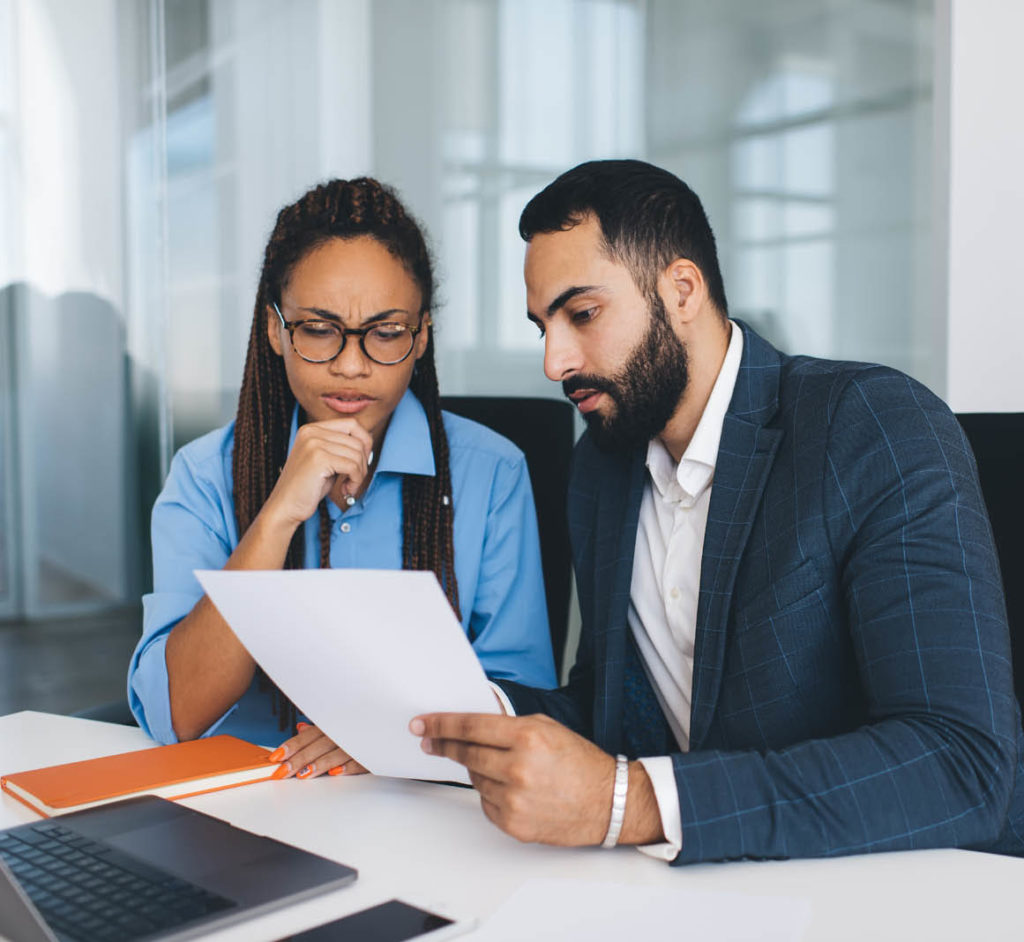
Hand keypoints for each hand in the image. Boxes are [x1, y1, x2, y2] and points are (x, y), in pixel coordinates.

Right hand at [261, 419, 373, 528]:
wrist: (285, 507)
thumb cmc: (308, 487)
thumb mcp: (326, 460)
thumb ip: (342, 448)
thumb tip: (368, 441)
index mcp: (312, 429)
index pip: (352, 424)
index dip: (364, 443)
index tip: (360, 463)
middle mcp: (312, 432)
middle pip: (357, 440)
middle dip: (363, 463)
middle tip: (354, 480)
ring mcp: (314, 443)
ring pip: (357, 454)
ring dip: (359, 475)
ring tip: (348, 487)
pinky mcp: (318, 459)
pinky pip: (352, 466)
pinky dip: (355, 481)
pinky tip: (344, 490)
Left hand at [269, 723, 367, 778]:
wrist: (392, 725)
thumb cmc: (364, 725)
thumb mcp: (340, 721)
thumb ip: (320, 728)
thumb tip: (300, 728)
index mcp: (334, 722)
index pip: (308, 735)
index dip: (291, 746)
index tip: (276, 757)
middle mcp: (344, 730)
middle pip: (318, 745)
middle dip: (299, 758)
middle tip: (282, 772)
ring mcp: (359, 742)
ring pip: (337, 752)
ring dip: (320, 763)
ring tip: (304, 774)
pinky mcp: (374, 754)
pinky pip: (361, 760)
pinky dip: (348, 766)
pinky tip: (335, 773)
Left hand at [409, 713, 617, 844]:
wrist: (608, 802)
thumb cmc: (581, 763)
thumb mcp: (547, 727)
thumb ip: (508, 724)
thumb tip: (473, 723)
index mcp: (527, 738)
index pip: (471, 727)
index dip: (442, 724)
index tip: (423, 723)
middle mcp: (518, 768)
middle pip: (465, 753)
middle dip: (444, 745)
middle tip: (430, 741)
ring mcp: (514, 799)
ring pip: (475, 778)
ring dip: (477, 769)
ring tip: (501, 766)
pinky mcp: (513, 823)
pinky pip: (485, 802)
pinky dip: (491, 792)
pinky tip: (511, 787)